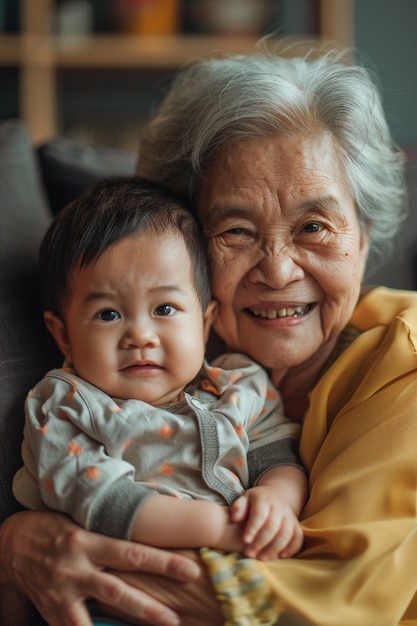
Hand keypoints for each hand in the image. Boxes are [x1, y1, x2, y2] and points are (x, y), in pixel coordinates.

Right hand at [0, 510, 200, 625]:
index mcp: (87, 540)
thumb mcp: (83, 521)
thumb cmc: (56, 527)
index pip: (131, 552)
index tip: (189, 571)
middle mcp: (75, 566)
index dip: (162, 563)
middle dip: (149, 607)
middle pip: (118, 589)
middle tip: (176, 618)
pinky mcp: (51, 610)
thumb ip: (112, 532)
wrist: (13, 543)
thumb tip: (153, 531)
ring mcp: (62, 592)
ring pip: (95, 615)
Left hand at [230, 486, 303, 559]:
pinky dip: (291, 548)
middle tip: (249, 554)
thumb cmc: (253, 502)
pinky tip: (280, 557)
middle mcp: (279, 506)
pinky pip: (298, 537)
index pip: (260, 514)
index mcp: (264, 499)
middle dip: (260, 542)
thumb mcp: (244, 499)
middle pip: (272, 526)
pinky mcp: (296, 525)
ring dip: (274, 548)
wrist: (273, 496)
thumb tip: (235, 519)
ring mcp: (289, 516)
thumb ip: (238, 507)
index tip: (245, 541)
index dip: (253, 528)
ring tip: (261, 558)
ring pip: (285, 533)